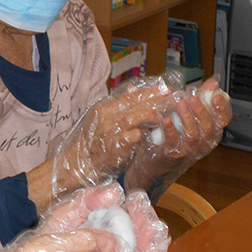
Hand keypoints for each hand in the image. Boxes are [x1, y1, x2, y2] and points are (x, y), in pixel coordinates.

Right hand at [52, 75, 182, 198]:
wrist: (81, 162)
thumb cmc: (94, 141)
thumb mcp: (103, 119)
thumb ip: (119, 105)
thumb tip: (134, 89)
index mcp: (105, 108)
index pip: (130, 96)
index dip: (149, 92)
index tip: (164, 88)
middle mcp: (107, 117)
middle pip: (134, 104)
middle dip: (154, 100)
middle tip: (171, 97)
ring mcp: (110, 132)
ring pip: (132, 117)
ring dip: (149, 115)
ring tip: (162, 114)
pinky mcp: (114, 147)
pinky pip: (130, 137)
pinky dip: (140, 134)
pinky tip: (149, 133)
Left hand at [124, 77, 231, 197]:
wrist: (159, 160)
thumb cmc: (177, 135)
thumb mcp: (191, 116)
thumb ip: (202, 98)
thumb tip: (213, 83)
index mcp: (211, 133)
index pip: (223, 121)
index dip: (222, 109)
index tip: (216, 96)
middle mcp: (204, 143)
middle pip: (209, 127)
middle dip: (202, 110)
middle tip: (193, 97)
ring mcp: (190, 150)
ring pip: (193, 134)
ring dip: (187, 117)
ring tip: (180, 103)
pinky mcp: (174, 154)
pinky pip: (174, 142)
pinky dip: (170, 130)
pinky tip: (166, 120)